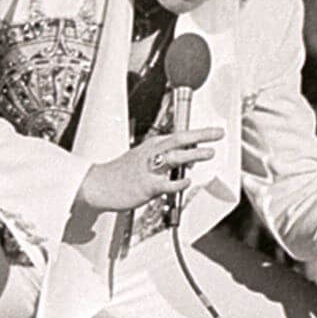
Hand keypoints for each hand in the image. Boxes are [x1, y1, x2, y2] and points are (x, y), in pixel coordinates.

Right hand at [75, 127, 223, 211]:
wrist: (97, 185)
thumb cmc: (120, 174)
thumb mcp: (142, 159)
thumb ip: (166, 159)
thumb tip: (190, 159)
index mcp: (151, 146)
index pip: (178, 135)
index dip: (199, 132)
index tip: (215, 131)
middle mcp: (151, 154)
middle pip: (179, 139)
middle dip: (200, 135)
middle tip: (218, 134)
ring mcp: (148, 169)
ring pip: (174, 157)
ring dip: (193, 154)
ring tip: (209, 153)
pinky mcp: (146, 186)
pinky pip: (165, 183)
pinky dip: (178, 182)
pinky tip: (188, 181)